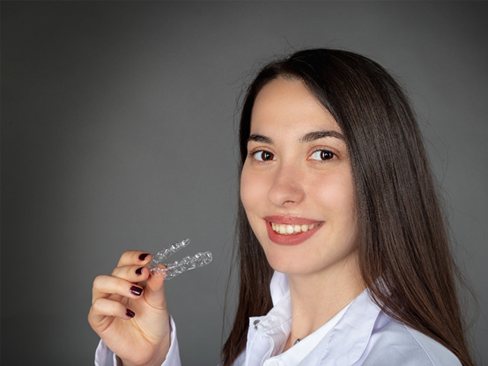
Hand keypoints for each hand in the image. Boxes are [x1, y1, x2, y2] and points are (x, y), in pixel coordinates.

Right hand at [88, 251, 170, 365]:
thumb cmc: (152, 320)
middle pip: (114, 270)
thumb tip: (161, 267)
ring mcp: (105, 302)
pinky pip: (99, 307)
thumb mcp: (158, 300)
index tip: (148, 259)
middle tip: (144, 275)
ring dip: (119, 284)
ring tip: (137, 293)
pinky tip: (130, 313)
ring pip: (100, 283)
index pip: (125, 260)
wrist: (151, 345)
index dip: (134, 257)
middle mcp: (115, 287)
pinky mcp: (99, 319)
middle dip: (130, 271)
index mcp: (129, 279)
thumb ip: (157, 285)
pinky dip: (114, 307)